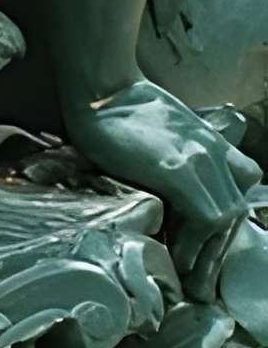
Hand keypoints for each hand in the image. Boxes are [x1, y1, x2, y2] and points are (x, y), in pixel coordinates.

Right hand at [64, 77, 260, 282]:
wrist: (102, 89)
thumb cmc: (122, 108)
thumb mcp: (166, 128)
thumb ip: (180, 154)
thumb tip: (172, 193)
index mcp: (211, 141)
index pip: (245, 181)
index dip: (225, 213)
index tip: (202, 237)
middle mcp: (213, 152)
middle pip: (235, 207)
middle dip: (215, 239)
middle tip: (190, 258)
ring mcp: (199, 160)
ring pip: (226, 216)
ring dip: (204, 243)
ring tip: (180, 257)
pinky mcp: (176, 172)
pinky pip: (205, 218)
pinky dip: (193, 241)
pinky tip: (173, 250)